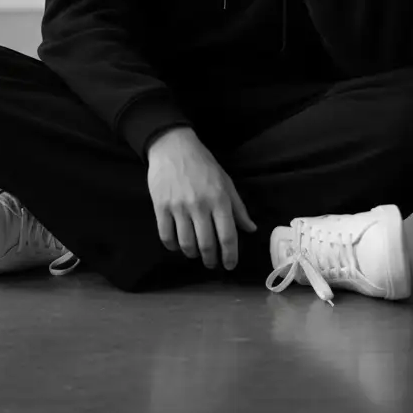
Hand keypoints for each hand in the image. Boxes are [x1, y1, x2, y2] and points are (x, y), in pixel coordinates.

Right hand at [146, 127, 257, 270]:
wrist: (173, 146)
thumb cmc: (203, 164)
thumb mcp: (226, 182)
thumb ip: (238, 208)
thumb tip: (251, 229)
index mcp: (219, 199)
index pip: (228, 236)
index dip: (230, 255)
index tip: (230, 265)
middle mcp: (200, 205)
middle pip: (207, 245)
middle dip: (211, 260)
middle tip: (212, 264)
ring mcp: (178, 207)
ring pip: (186, 244)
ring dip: (193, 255)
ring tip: (195, 254)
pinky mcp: (160, 207)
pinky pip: (166, 236)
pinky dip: (173, 246)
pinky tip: (177, 245)